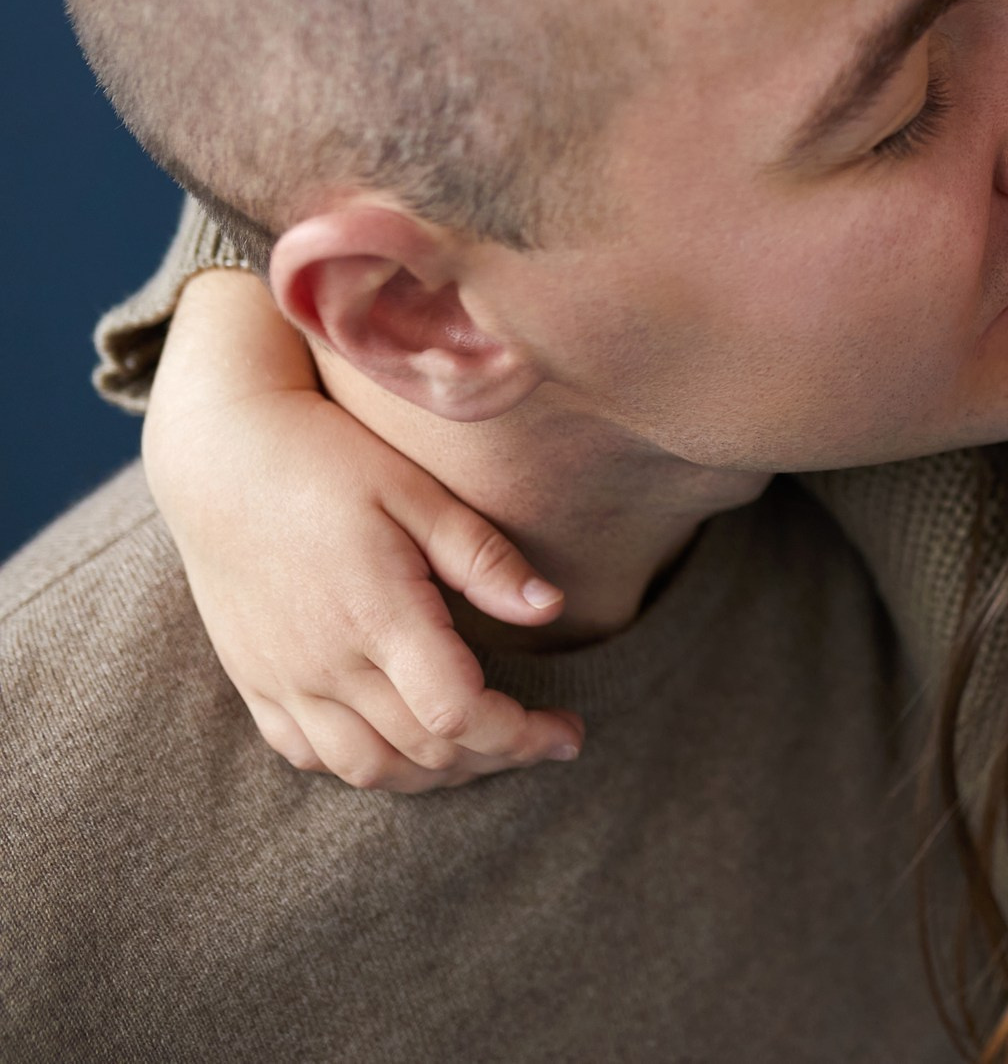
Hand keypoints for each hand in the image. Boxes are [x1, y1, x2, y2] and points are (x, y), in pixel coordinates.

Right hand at [144, 269, 585, 791]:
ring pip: (368, 769)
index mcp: (376, 616)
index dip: (521, 736)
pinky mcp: (253, 679)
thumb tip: (553, 609)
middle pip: (424, 752)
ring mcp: (280, 679)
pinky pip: (308, 754)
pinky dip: (368, 764)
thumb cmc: (327, 459)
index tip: (567, 732)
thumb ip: (483, 558)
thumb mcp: (416, 492)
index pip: (457, 716)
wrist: (218, 454)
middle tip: (543, 735)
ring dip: (437, 774)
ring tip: (484, 748)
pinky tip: (404, 740)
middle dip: (497, 756)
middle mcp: (323, 662)